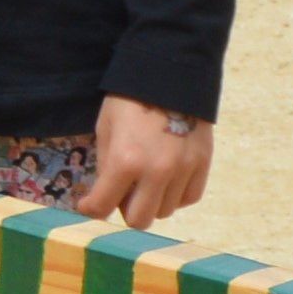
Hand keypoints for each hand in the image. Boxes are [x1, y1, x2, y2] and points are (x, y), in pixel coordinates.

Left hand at [75, 96, 207, 229]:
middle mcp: (156, 172)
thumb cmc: (130, 99)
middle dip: (125, 210)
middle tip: (123, 193)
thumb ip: (106, 165)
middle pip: (139, 220)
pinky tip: (168, 178)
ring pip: (165, 212)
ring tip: (147, 179)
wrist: (170, 73)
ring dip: (152, 201)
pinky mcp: (203, 165)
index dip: (92, 209)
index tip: (89, 205)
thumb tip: (104, 194)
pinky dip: (176, 194)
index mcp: (125, 161)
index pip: (103, 206)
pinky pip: (188, 198)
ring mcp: (183, 170)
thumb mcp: (106, 128)